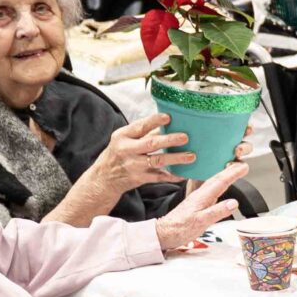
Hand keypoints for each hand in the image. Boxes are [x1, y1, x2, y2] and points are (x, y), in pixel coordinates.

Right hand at [78, 111, 192, 202]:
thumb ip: (142, 132)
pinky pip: (159, 177)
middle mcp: (127, 150)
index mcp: (123, 136)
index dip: (154, 122)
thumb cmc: (119, 153)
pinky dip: (172, 176)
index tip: (169, 117)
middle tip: (185, 137)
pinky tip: (184, 174)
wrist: (104, 178)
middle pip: (151, 144)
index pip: (140, 127)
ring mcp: (134, 166)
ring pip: (157, 161)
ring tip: (191, 156)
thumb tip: (168, 121)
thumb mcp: (124, 139)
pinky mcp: (140, 178)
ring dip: (176, 158)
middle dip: (169, 140)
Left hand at [154, 160, 247, 251]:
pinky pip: (210, 189)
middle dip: (231, 170)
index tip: (244, 166)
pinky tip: (219, 186)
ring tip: (234, 170)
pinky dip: (218, 184)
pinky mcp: (196, 203)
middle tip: (242, 164)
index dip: (233, 174)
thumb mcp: (201, 222)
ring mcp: (198, 198)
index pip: (221, 182)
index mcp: (202, 197)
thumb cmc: (179, 228)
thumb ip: (217, 211)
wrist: (163, 233)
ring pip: (214, 182)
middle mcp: (200, 195)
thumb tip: (234, 203)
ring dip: (225, 175)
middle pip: (218, 178)